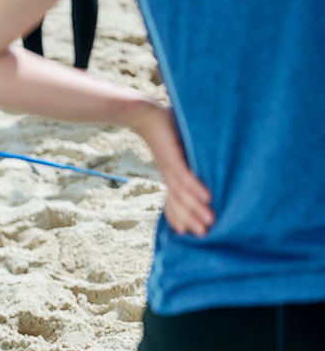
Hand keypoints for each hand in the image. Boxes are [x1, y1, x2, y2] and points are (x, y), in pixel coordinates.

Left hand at [129, 103, 213, 236]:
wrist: (142, 114)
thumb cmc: (164, 128)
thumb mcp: (180, 146)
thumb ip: (192, 155)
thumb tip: (208, 156)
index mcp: (171, 175)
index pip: (176, 201)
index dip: (182, 217)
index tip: (191, 233)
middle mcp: (170, 175)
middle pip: (180, 203)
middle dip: (192, 220)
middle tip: (204, 236)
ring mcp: (170, 167)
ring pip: (183, 194)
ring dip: (196, 209)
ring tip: (209, 223)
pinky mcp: (172, 157)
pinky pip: (185, 176)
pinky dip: (195, 187)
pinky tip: (207, 199)